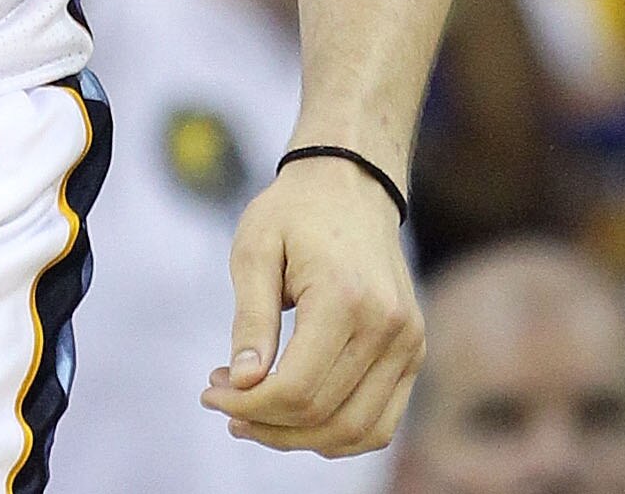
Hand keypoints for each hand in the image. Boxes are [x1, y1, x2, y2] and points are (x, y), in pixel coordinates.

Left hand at [201, 155, 422, 453]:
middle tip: (223, 403)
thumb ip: (250, 319)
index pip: (297, 388)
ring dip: (298, 438)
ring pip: (355, 430)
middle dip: (265, 423)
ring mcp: (409, 343)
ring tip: (253, 416)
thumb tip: (242, 384)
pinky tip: (294, 418)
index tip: (210, 392)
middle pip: (323, 415)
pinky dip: (336, 434)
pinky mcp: (413, 351)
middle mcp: (388, 327)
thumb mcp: (254, 250)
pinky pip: (380, 422)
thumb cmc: (294, 213)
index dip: (248, 406)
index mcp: (346, 298)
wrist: (351, 185)